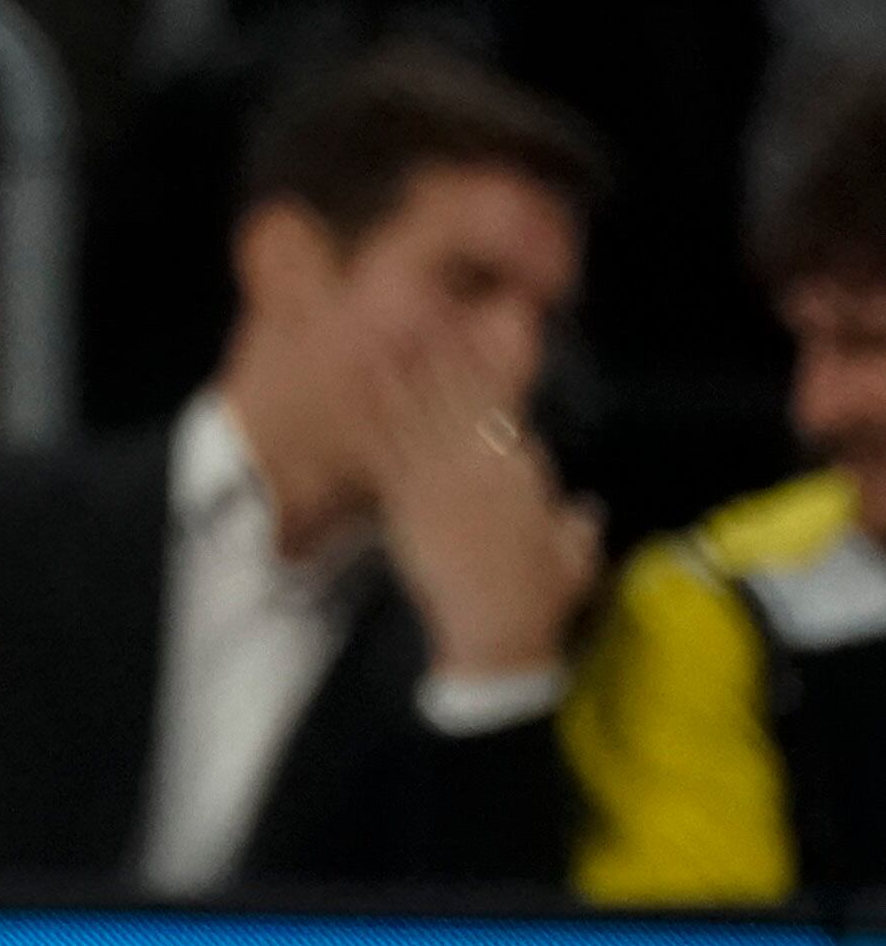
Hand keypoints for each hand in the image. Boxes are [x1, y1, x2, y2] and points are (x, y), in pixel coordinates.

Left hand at [369, 356, 600, 679]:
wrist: (493, 633)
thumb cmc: (539, 599)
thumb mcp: (574, 558)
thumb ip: (577, 527)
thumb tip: (583, 509)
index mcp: (522, 474)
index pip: (506, 409)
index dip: (492, 369)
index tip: (481, 337)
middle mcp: (478, 468)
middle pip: (459, 398)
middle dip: (445, 354)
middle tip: (427, 312)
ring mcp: (436, 481)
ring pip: (420, 416)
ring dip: (407, 373)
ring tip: (389, 335)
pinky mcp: (403, 503)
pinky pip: (386, 450)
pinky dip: (375, 418)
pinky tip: (362, 392)